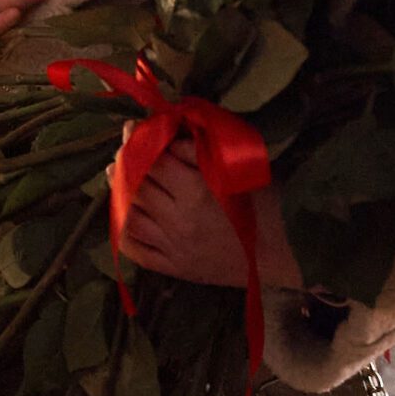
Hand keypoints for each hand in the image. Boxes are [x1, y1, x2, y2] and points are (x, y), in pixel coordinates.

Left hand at [118, 139, 302, 289]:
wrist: (280, 262)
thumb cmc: (268, 210)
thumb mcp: (241, 172)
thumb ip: (204, 152)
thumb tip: (173, 134)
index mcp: (196, 191)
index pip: (152, 160)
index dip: (138, 140)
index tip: (134, 127)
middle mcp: (177, 219)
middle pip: (136, 185)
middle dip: (124, 163)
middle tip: (122, 151)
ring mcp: (172, 246)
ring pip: (129, 215)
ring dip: (118, 193)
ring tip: (114, 176)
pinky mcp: (173, 268)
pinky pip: (135, 249)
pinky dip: (123, 230)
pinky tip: (122, 215)